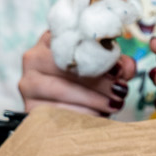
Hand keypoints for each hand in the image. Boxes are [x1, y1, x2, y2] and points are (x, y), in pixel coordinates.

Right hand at [18, 30, 134, 117]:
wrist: (60, 107)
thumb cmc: (85, 79)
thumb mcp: (103, 67)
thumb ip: (117, 64)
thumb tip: (127, 68)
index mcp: (52, 39)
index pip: (71, 38)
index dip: (96, 53)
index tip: (118, 69)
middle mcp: (34, 58)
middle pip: (67, 66)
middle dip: (98, 81)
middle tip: (121, 92)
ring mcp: (28, 84)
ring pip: (62, 90)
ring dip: (92, 101)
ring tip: (114, 106)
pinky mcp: (29, 108)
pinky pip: (57, 112)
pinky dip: (81, 115)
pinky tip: (98, 117)